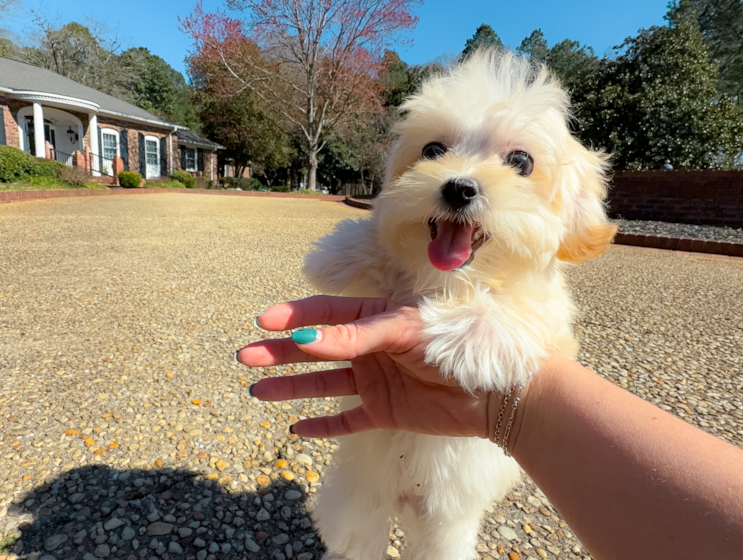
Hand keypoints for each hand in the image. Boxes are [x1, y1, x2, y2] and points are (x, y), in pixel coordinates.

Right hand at [235, 295, 491, 438]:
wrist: (497, 389)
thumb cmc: (454, 343)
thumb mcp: (401, 329)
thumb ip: (353, 336)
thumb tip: (304, 336)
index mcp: (375, 317)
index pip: (325, 315)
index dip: (293, 317)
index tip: (262, 321)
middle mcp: (370, 349)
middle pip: (315, 350)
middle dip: (279, 353)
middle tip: (245, 356)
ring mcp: (375, 381)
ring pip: (323, 384)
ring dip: (290, 387)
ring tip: (256, 391)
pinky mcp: (385, 412)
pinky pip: (346, 420)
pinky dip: (322, 425)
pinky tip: (295, 428)